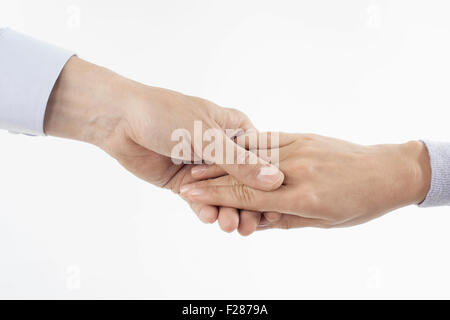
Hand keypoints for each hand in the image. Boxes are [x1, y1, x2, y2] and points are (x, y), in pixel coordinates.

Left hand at [43, 57, 282, 226]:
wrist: (120, 121)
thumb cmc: (165, 115)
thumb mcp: (208, 137)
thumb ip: (239, 162)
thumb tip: (275, 180)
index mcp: (235, 130)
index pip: (260, 160)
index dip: (268, 184)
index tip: (274, 207)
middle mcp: (222, 149)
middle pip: (243, 182)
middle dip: (247, 204)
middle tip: (250, 226)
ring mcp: (203, 167)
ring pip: (222, 194)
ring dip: (228, 211)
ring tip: (231, 227)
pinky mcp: (184, 182)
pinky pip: (200, 199)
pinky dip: (205, 209)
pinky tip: (210, 219)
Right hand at [181, 133, 431, 230]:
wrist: (387, 171)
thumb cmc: (359, 203)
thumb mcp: (323, 222)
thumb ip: (285, 219)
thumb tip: (256, 220)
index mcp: (302, 196)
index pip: (248, 196)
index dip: (217, 195)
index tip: (193, 195)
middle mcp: (297, 169)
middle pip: (243, 173)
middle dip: (210, 177)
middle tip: (184, 180)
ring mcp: (299, 148)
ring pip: (250, 154)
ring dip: (221, 159)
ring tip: (197, 164)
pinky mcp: (302, 135)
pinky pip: (267, 138)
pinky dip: (244, 144)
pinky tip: (227, 146)